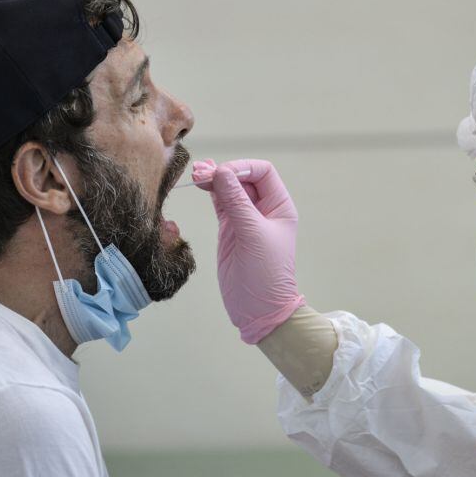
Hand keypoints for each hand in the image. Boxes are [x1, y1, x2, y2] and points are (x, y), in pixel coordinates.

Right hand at [195, 159, 304, 343]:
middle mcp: (264, 210)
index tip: (222, 174)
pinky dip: (211, 192)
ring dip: (214, 179)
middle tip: (201, 174)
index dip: (242, 167)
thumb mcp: (252, 234)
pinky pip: (221, 204)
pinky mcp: (230, 230)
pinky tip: (200, 182)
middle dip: (224, 172)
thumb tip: (221, 171)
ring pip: (229, 189)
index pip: (263, 172)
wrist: (258, 309)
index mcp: (279, 207)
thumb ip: (236, 202)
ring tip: (196, 174)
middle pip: (243, 178)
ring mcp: (245, 219)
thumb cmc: (265, 273)